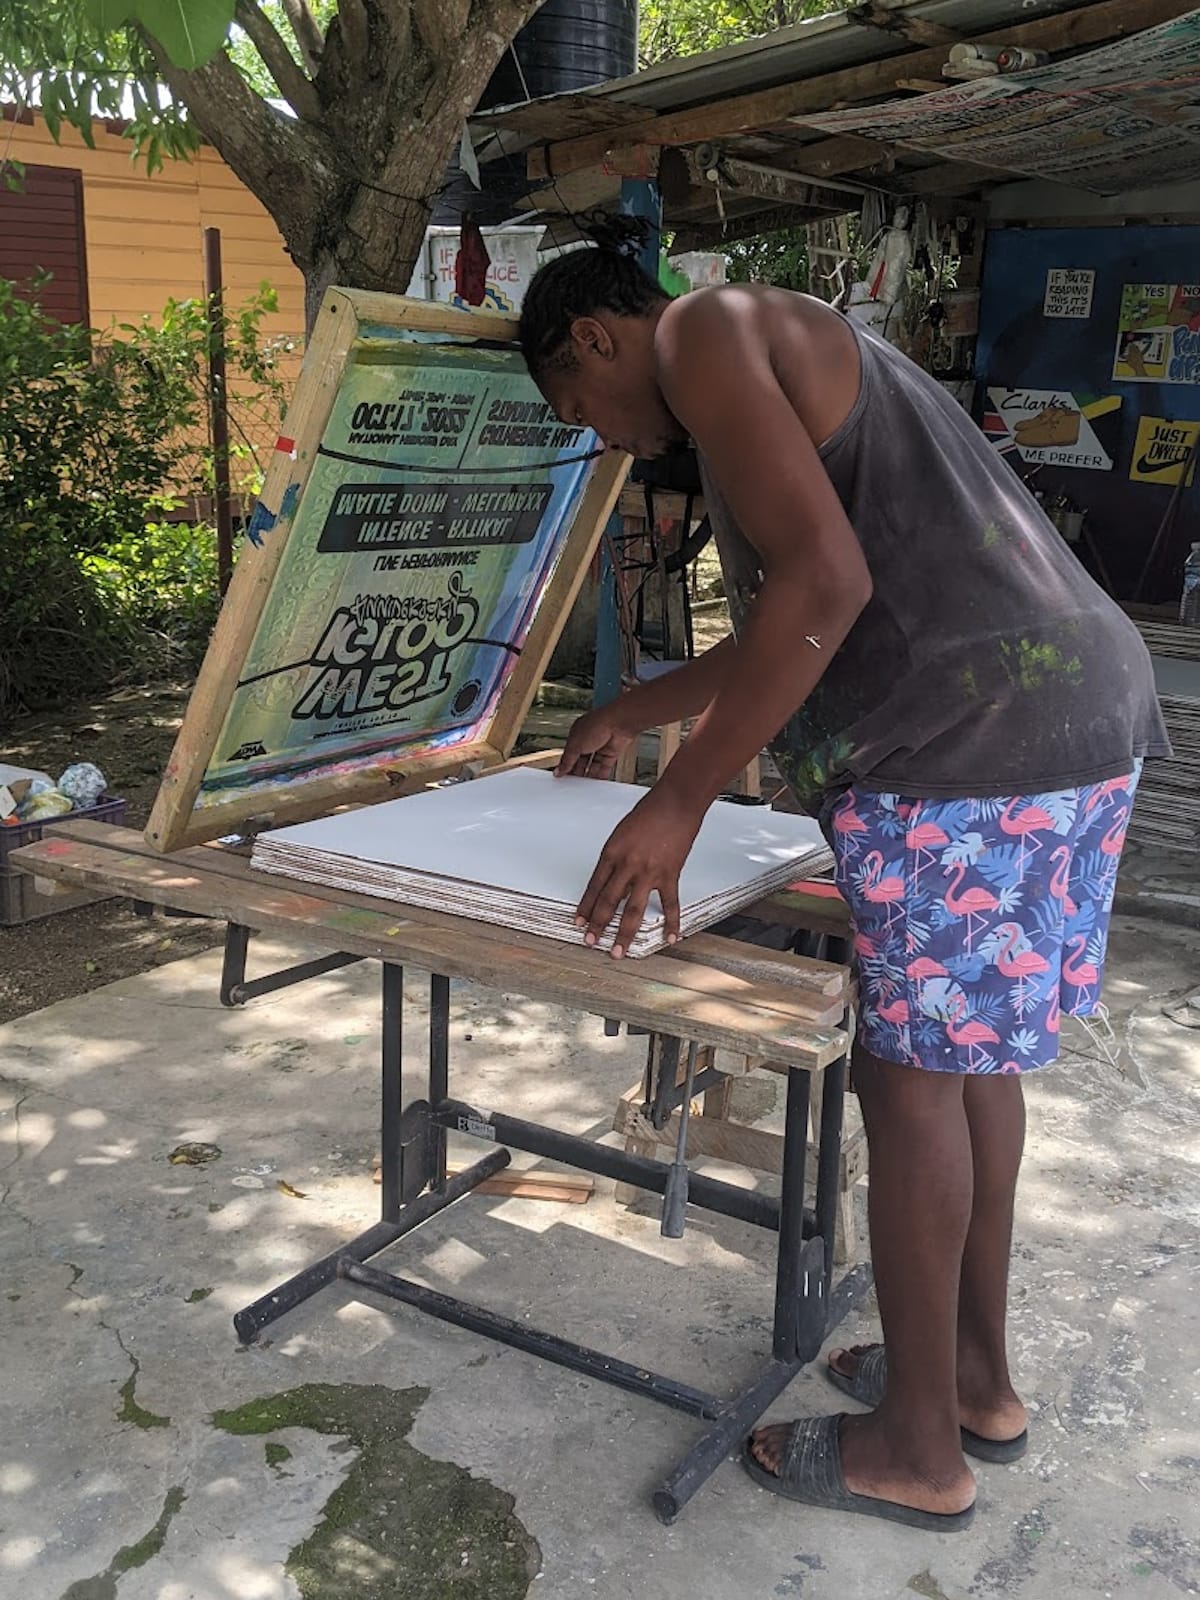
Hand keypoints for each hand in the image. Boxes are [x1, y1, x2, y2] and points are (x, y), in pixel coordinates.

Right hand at [557, 704, 634, 779]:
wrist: (620, 722)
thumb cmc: (598, 725)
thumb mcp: (575, 745)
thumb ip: (567, 760)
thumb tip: (559, 771)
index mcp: (577, 734)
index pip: (569, 753)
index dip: (566, 765)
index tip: (562, 777)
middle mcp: (589, 740)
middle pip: (581, 761)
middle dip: (577, 772)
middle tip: (572, 784)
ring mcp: (601, 747)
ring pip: (592, 765)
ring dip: (588, 775)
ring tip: (583, 786)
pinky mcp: (612, 753)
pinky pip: (604, 768)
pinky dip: (600, 776)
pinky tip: (595, 783)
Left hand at [576, 786, 703, 957]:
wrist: (676, 803)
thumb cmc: (649, 812)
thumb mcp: (621, 833)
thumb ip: (615, 859)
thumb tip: (612, 883)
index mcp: (611, 853)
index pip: (594, 887)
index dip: (585, 907)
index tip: (579, 922)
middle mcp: (627, 865)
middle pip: (609, 902)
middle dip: (598, 925)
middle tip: (590, 941)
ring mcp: (649, 872)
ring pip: (633, 910)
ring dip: (624, 934)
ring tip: (618, 951)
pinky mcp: (670, 874)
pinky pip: (669, 904)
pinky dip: (670, 922)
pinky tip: (668, 937)